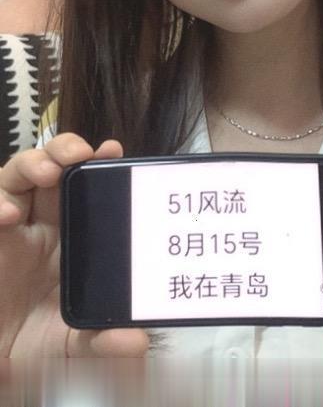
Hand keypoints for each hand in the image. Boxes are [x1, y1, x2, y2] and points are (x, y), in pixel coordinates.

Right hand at [0, 134, 148, 356]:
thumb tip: (139, 344)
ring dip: (32, 163)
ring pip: (17, 174)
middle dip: (66, 149)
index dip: (99, 164)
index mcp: (72, 233)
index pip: (87, 186)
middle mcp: (42, 220)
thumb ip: (101, 340)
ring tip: (48, 172)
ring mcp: (10, 224)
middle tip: (81, 153)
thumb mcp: (72, 343)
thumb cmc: (32, 342)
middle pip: (53, 166)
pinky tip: (7, 215)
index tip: (113, 151)